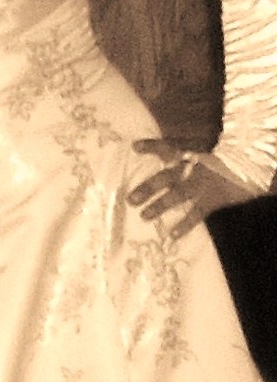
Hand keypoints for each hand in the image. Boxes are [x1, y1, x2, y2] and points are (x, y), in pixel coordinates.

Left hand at [127, 137, 257, 238]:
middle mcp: (193, 166)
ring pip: (176, 195)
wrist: (250, 162)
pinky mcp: (211, 199)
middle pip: (166, 176)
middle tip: (131, 199)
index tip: (135, 147)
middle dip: (148, 188)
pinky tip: (171, 235)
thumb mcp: (206, 147)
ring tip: (144, 216)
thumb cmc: (227, 155)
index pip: (168, 146)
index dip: (151, 146)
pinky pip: (195, 213)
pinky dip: (183, 225)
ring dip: (159, 206)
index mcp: (192, 151)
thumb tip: (166, 154)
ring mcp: (201, 183)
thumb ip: (188, 151)